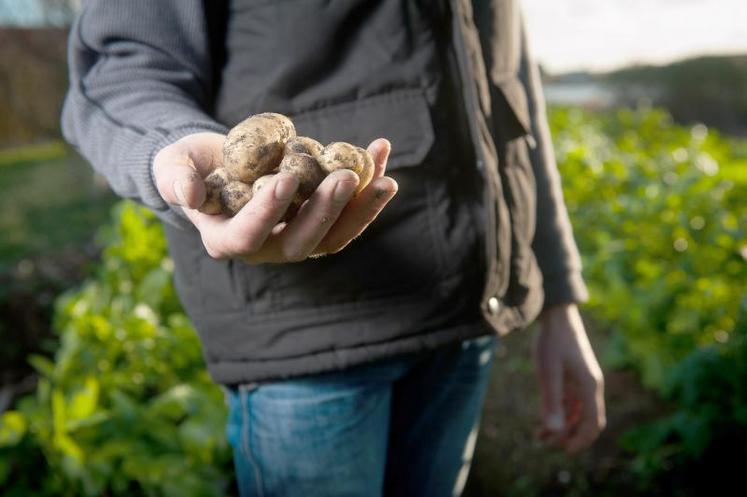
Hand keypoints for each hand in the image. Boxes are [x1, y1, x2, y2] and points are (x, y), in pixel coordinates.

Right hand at [153, 132, 397, 262]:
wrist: (217, 164)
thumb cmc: (189, 166)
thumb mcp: (173, 166)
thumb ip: (176, 179)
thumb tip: (189, 195)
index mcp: (226, 239)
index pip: (248, 236)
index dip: (268, 212)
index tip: (287, 178)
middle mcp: (266, 247)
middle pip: (301, 243)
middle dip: (326, 211)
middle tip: (347, 177)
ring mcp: (295, 237)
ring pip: (334, 236)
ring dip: (361, 209)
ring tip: (385, 178)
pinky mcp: (318, 222)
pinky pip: (348, 214)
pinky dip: (368, 189)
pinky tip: (381, 153)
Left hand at [532, 303, 605, 454]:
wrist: (555, 314)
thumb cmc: (552, 341)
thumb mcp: (549, 373)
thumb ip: (551, 402)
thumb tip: (554, 432)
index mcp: (590, 386)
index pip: (593, 423)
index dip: (581, 440)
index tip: (564, 451)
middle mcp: (590, 385)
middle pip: (586, 420)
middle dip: (568, 435)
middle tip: (546, 444)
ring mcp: (582, 380)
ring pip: (576, 412)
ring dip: (561, 426)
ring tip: (540, 437)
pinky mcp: (573, 375)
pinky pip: (569, 401)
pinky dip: (559, 412)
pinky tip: (542, 420)